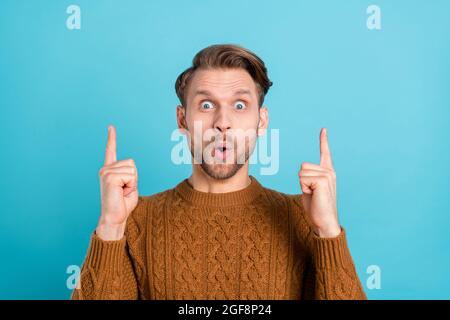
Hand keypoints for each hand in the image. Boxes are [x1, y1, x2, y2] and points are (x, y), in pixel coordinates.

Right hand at [96, 125, 138, 239]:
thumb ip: (131, 175)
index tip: (111, 127)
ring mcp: (106, 172)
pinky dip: (130, 186)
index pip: (111, 151)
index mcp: (110, 170)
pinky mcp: (109, 177)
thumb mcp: (130, 186)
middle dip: (134, 178)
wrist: (114, 218)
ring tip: (122, 192)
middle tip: (124, 191)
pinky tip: (120, 193)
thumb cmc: (123, 205)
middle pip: (131, 163)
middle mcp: (106, 169)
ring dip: (132, 183)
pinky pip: (130, 176)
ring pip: (132, 170)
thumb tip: (131, 169)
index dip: (112, 139)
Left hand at [298, 128, 340, 237]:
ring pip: (301, 172)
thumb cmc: (316, 208)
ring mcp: (327, 175)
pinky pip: (302, 178)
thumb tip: (302, 171)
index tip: (323, 129)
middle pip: (303, 166)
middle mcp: (329, 171)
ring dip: (302, 185)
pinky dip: (304, 188)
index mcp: (327, 172)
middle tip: (311, 193)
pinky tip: (314, 195)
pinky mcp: (323, 180)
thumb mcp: (310, 189)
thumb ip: (307, 178)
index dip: (323, 141)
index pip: (325, 153)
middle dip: (302, 180)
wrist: (324, 222)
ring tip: (313, 195)